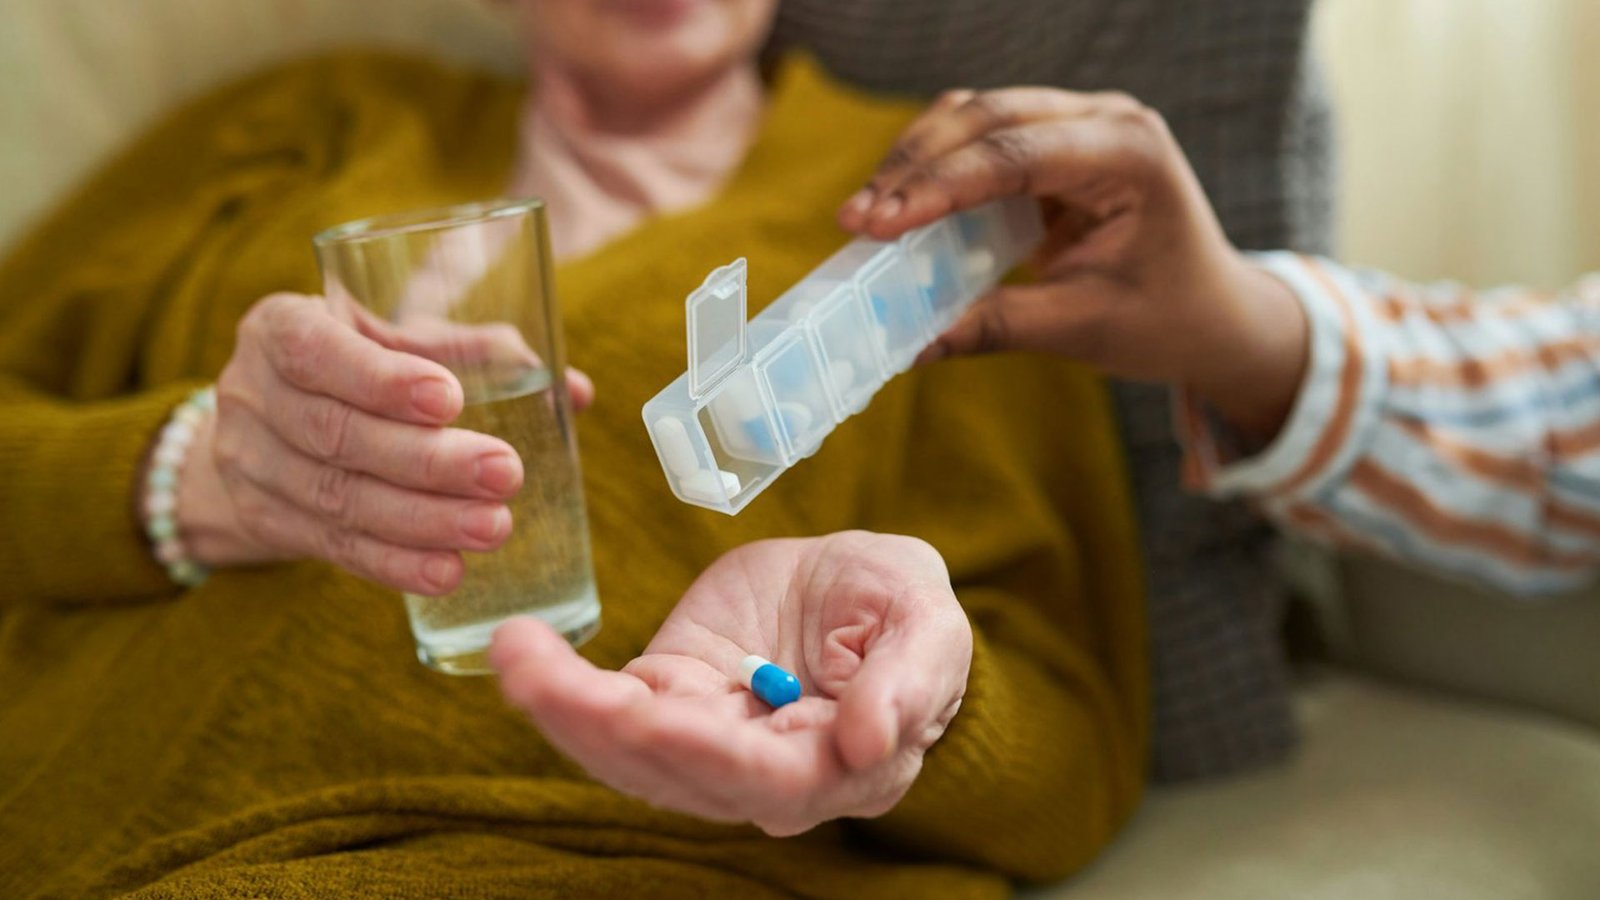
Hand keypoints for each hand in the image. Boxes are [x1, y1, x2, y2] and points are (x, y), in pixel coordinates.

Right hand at [174, 292, 593, 594]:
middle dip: (426, 461)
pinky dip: (394, 564)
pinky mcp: (264, 522)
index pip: (316, 351)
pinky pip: (334, 548)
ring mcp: (249, 463)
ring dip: (421, 521)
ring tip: (493, 528)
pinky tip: (448, 573)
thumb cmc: (358, 365)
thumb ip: (478, 354)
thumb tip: (574, 390)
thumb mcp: (398, 340)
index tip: (450, 400)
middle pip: (336, 434)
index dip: (380, 379)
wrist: (264, 427)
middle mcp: (252, 393)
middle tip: (505, 474)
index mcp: (279, 327)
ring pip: (337, 499)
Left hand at [490, 531, 971, 836]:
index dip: (709, 752)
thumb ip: (909, 680)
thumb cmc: (903, 606)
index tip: (647, 714)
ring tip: (513, 657)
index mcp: (844, 765)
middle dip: (602, 730)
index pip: (771, 777)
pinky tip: (520, 652)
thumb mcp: (928, 621)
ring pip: (630, 754)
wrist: (859, 585)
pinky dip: (559, 687)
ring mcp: (710, 743)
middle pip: (680, 774)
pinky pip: (609, 709)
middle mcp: (767, 776)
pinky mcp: (671, 700)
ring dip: (563, 711)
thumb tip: (869, 742)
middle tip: (535, 677)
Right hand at [839, 88, 1307, 440]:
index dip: (939, 186)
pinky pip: (980, 138)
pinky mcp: (1054, 141)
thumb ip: (998, 326)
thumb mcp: (1083, 329)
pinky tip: (900, 208)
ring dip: (916, 160)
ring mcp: (1080, 122)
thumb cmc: (1167, 319)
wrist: (1215, 314)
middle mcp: (1106, 119)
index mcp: (1132, 154)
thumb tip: (912, 344)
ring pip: (974, 115)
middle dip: (915, 167)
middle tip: (856, 221)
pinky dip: (935, 168)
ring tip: (868, 215)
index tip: (877, 223)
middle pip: (987, 116)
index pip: (1016, 153)